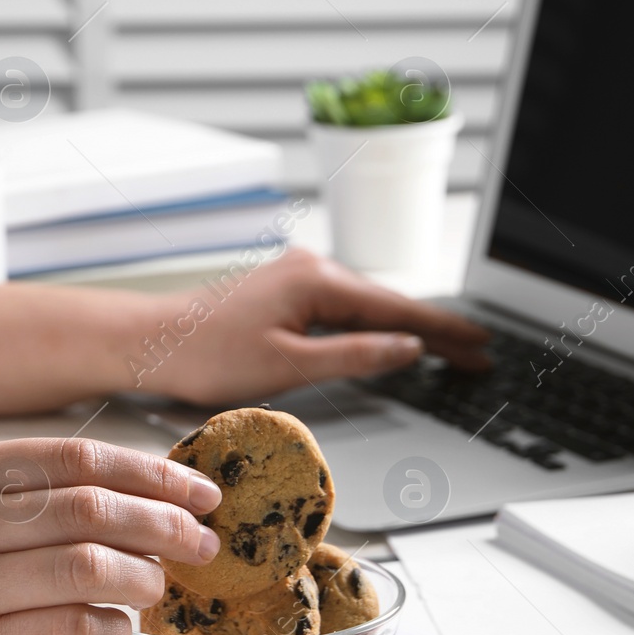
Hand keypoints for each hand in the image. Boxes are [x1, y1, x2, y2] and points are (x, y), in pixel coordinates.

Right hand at [0, 438, 222, 634]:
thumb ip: (19, 494)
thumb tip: (140, 492)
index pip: (72, 458)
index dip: (147, 471)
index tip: (195, 490)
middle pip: (88, 508)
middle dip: (163, 523)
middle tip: (202, 541)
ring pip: (86, 568)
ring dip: (143, 577)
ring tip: (160, 586)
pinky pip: (68, 632)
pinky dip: (111, 629)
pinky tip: (119, 629)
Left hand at [130, 248, 490, 404]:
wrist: (152, 343)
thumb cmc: (208, 356)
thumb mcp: (290, 366)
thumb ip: (355, 355)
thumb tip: (408, 347)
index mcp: (319, 281)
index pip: (399, 309)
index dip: (445, 331)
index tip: (481, 346)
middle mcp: (312, 268)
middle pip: (390, 302)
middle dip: (437, 329)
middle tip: (479, 354)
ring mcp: (298, 275)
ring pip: (368, 302)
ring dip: (408, 326)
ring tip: (450, 349)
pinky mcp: (285, 289)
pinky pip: (344, 304)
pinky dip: (375, 321)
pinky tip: (391, 336)